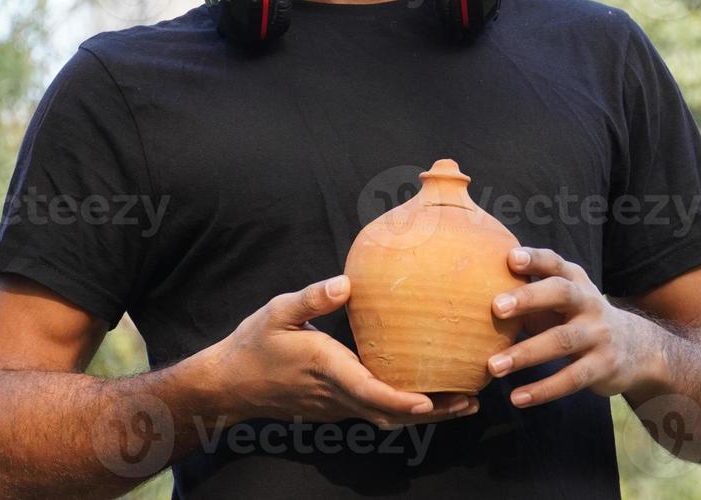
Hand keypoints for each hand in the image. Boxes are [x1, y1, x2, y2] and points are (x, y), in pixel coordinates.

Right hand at [215, 274, 477, 427]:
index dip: (401, 400)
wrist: (230, 383)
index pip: (369, 392)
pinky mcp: (336, 407)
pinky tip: (427, 395)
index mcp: (326, 369)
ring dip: (424, 414)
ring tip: (463, 401)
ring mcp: (336, 406)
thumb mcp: (278, 311)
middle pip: (390, 412)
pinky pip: (376, 412)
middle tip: (470, 400)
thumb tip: (347, 283)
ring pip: (386, 417)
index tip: (430, 401)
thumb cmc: (255, 342)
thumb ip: (312, 297)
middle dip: (432, 411)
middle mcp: (336, 394)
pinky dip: (405, 410)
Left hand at [486, 247, 665, 407]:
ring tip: (494, 367)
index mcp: (575, 281)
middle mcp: (589, 302)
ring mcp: (599, 334)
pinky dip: (543, 389)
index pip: (555, 263)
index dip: (534, 259)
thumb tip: (475, 289)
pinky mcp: (603, 366)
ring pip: (561, 340)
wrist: (637, 348)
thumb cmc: (580, 318)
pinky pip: (571, 378)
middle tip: (495, 308)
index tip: (510, 258)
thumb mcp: (563, 299)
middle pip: (561, 293)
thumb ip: (530, 291)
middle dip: (529, 298)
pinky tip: (517, 397)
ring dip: (526, 353)